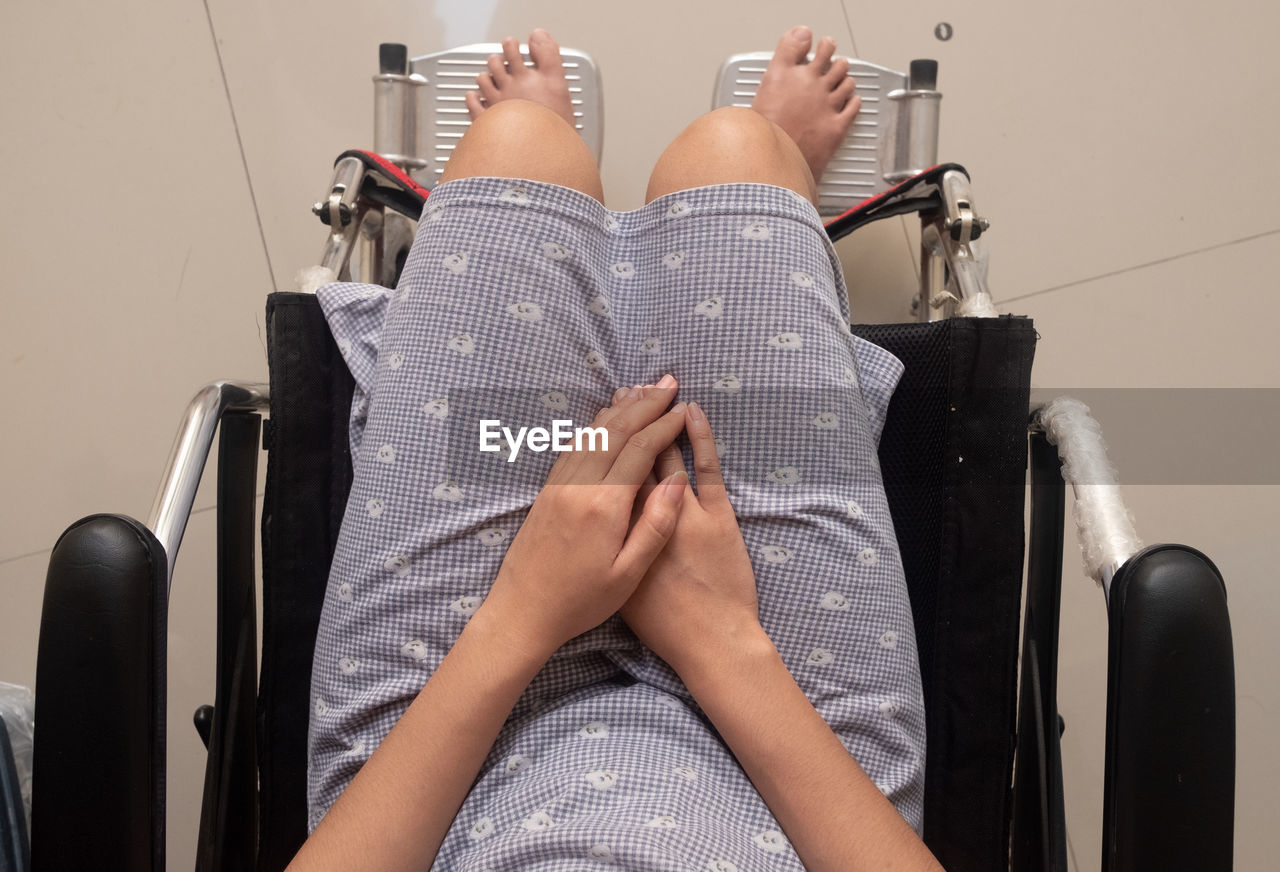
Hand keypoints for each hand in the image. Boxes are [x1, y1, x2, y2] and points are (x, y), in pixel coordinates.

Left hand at [475, 377, 689, 659]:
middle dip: (645, 404)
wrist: (522, 612)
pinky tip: (607, 420)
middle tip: (669, 383)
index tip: (683, 409)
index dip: (663, 426)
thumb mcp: (628, 574)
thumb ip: (655, 526)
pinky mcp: (547, 491)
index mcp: (603, 505)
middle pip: (615, 430)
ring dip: (620, 409)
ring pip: (592, 433)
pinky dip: (597, 425)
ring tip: (642, 391)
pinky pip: (575, 445)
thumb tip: (678, 483)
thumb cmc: (579, 601)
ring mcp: (558, 485)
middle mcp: (578, 486)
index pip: (639, 449)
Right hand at [618, 396, 764, 678]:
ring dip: (658, 420)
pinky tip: (692, 413)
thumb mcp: (620, 579)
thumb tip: (602, 505)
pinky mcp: (718, 516)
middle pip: (635, 454)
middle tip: (627, 387)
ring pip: (667, 456)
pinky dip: (700, 439)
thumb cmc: (662, 622)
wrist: (708, 641)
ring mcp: (686, 512)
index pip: (610, 472)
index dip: (607, 439)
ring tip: (653, 391)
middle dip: (630, 418)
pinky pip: (708, 469)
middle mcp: (650, 512)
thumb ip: (613, 538)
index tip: (604, 413)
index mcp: (621, 527)